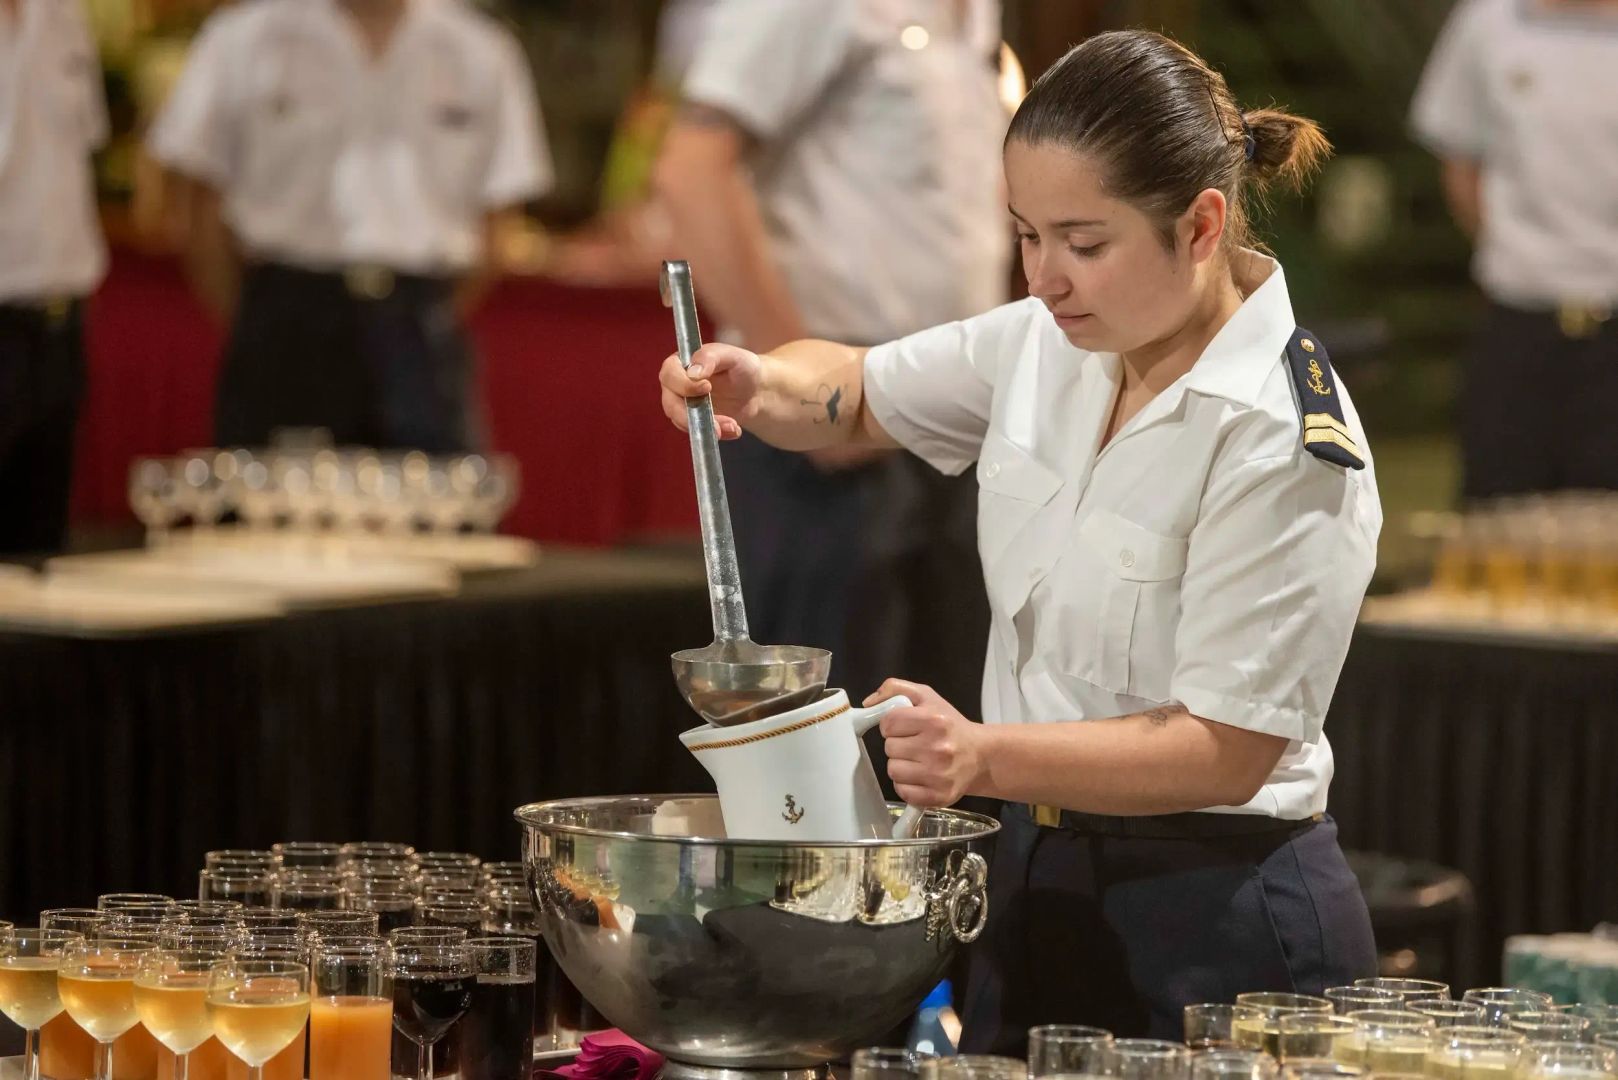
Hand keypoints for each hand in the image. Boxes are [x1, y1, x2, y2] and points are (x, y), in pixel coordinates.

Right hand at [659, 342, 762, 440]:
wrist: (756, 391)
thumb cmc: (743, 367)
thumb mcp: (732, 355)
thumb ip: (710, 357)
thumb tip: (693, 372)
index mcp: (681, 363)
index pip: (669, 375)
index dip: (683, 384)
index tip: (707, 387)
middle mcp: (676, 385)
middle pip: (670, 403)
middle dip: (692, 415)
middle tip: (716, 417)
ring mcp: (683, 406)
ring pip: (682, 422)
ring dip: (707, 426)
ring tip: (732, 426)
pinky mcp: (694, 422)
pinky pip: (697, 432)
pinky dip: (716, 433)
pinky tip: (734, 429)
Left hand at [865, 679, 986, 806]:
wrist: (980, 755)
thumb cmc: (950, 725)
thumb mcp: (927, 696)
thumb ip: (895, 688)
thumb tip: (867, 703)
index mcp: (934, 720)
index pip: (888, 723)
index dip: (892, 725)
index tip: (904, 727)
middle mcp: (938, 748)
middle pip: (889, 748)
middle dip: (898, 744)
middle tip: (914, 744)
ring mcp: (939, 775)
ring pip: (893, 771)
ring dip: (901, 765)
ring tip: (917, 760)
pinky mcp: (939, 796)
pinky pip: (903, 791)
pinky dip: (907, 785)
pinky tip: (920, 776)